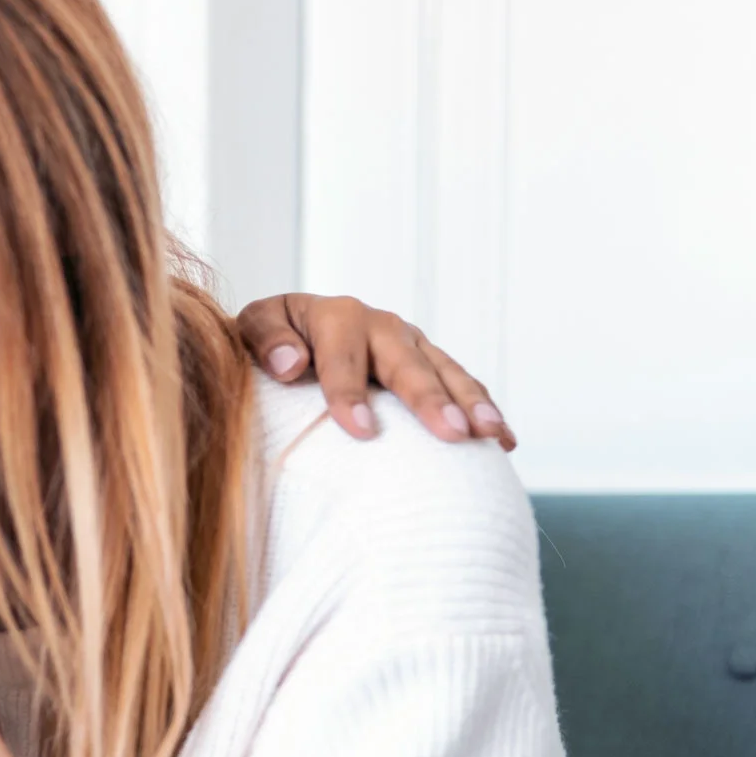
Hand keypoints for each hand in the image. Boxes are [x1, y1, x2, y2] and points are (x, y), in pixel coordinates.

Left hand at [237, 293, 516, 449]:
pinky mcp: (427, 361)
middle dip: (429, 399)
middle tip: (452, 433)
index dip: (350, 392)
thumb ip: (265, 339)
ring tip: (488, 435)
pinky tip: (503, 442)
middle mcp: (378, 325)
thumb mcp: (252, 328)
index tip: (362, 431)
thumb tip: (290, 364)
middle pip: (406, 363)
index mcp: (332, 315)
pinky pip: (462, 385)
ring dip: (470, 403)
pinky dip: (483, 409)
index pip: (341, 357)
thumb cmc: (268, 341)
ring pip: (445, 372)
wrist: (289, 332)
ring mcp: (410, 343)